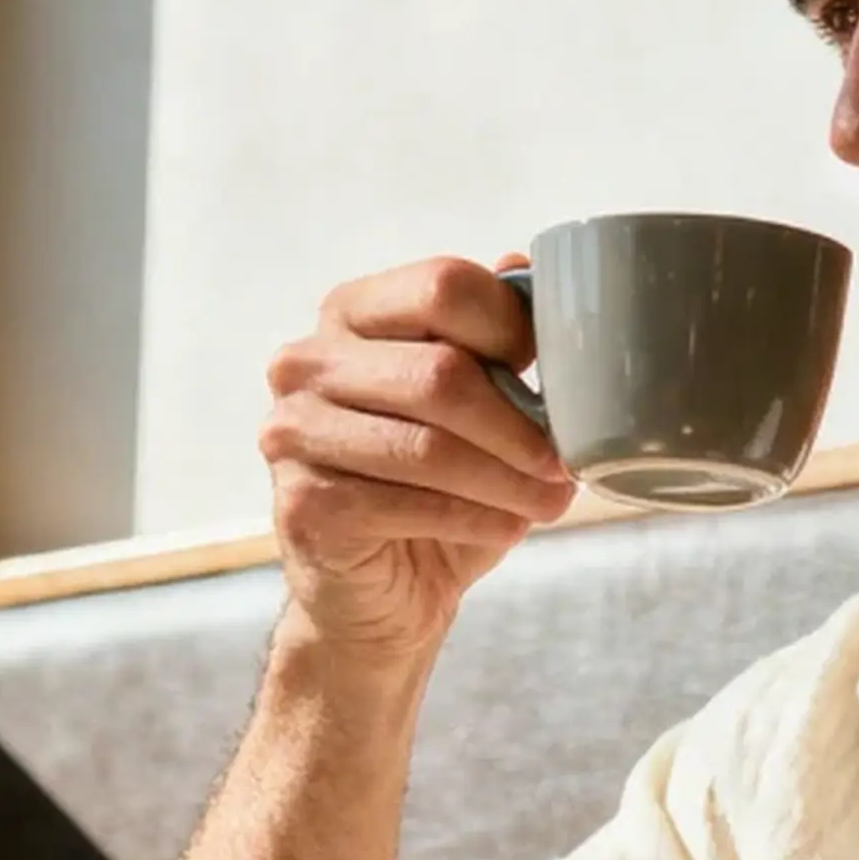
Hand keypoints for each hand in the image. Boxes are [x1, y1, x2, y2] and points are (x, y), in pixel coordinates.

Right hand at [258, 255, 577, 662]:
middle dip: (520, 425)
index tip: (558, 377)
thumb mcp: (476, 404)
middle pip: (440, 372)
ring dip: (507, 480)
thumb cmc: (437, 485)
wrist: (380, 592)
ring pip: (429, 446)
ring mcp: (293, 432)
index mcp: (353, 312)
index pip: (443, 286)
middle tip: (565, 462)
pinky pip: (411, 504)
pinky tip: (508, 526)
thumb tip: (526, 267)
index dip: (514, 329)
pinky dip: (478, 519)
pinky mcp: (302, 504)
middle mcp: (307, 362)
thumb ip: (493, 339)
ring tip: (553, 501)